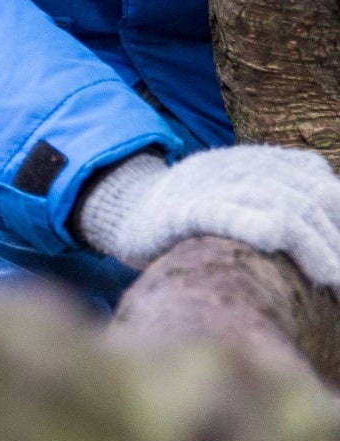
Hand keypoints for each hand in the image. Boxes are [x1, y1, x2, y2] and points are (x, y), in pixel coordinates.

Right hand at [75, 146, 339, 286]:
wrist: (123, 209)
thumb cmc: (189, 216)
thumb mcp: (238, 196)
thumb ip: (278, 199)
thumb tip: (317, 221)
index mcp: (255, 161)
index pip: (315, 179)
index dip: (336, 215)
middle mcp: (238, 167)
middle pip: (305, 200)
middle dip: (333, 241)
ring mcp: (210, 186)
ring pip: (278, 209)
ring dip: (314, 246)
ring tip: (332, 279)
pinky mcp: (182, 210)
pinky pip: (222, 212)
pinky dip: (251, 222)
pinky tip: (274, 237)